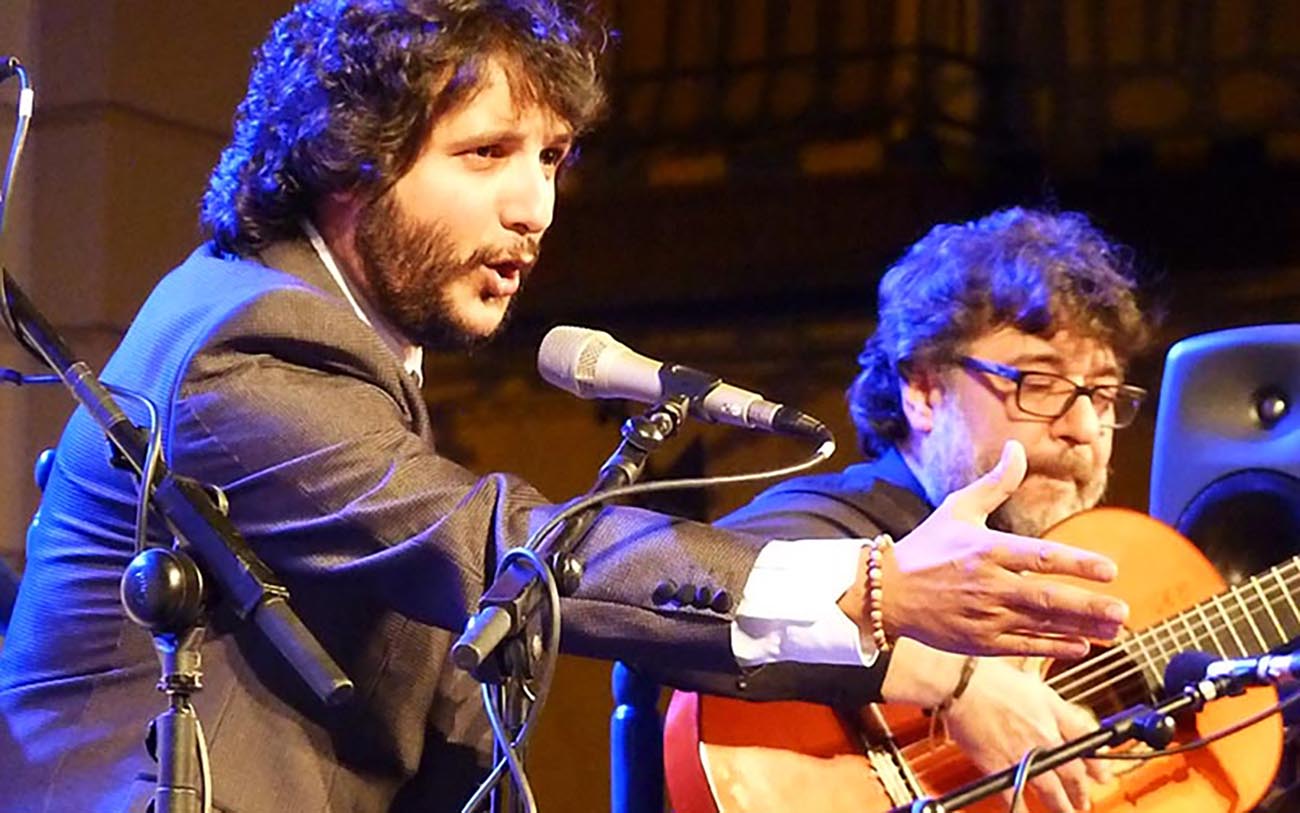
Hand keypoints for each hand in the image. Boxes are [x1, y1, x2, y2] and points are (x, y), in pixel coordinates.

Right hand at [843, 439, 1128, 658]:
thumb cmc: (925, 548)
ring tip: (1114, 630)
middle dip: (1088, 605)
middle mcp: (988, 585)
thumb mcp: (958, 508)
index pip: (1040, 556)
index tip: (1109, 568)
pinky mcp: (979, 641)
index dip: (1076, 563)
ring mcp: (984, 617)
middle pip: (1047, 598)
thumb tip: (1016, 449)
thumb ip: (996, 483)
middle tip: (1123, 609)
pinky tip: (1081, 647)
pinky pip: (1024, 646)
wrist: (887, 593)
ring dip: (1081, 628)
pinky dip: (1053, 648)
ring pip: (1041, 625)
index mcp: (986, 550)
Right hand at [943, 657, 1110, 812]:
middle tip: (1084, 800)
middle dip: (1081, 791)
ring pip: (1051, 789)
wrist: (961, 684)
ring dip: (1061, 805)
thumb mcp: (1030, 683)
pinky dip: (1019, 807)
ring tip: (1065, 812)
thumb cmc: (988, 677)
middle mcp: (1044, 736)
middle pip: (1072, 772)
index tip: (1102, 774)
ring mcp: (1023, 753)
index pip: (1086, 740)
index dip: (1097, 761)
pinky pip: (1015, 794)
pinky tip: (1023, 811)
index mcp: (1053, 712)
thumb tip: (1060, 718)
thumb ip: (1049, 704)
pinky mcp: (999, 765)